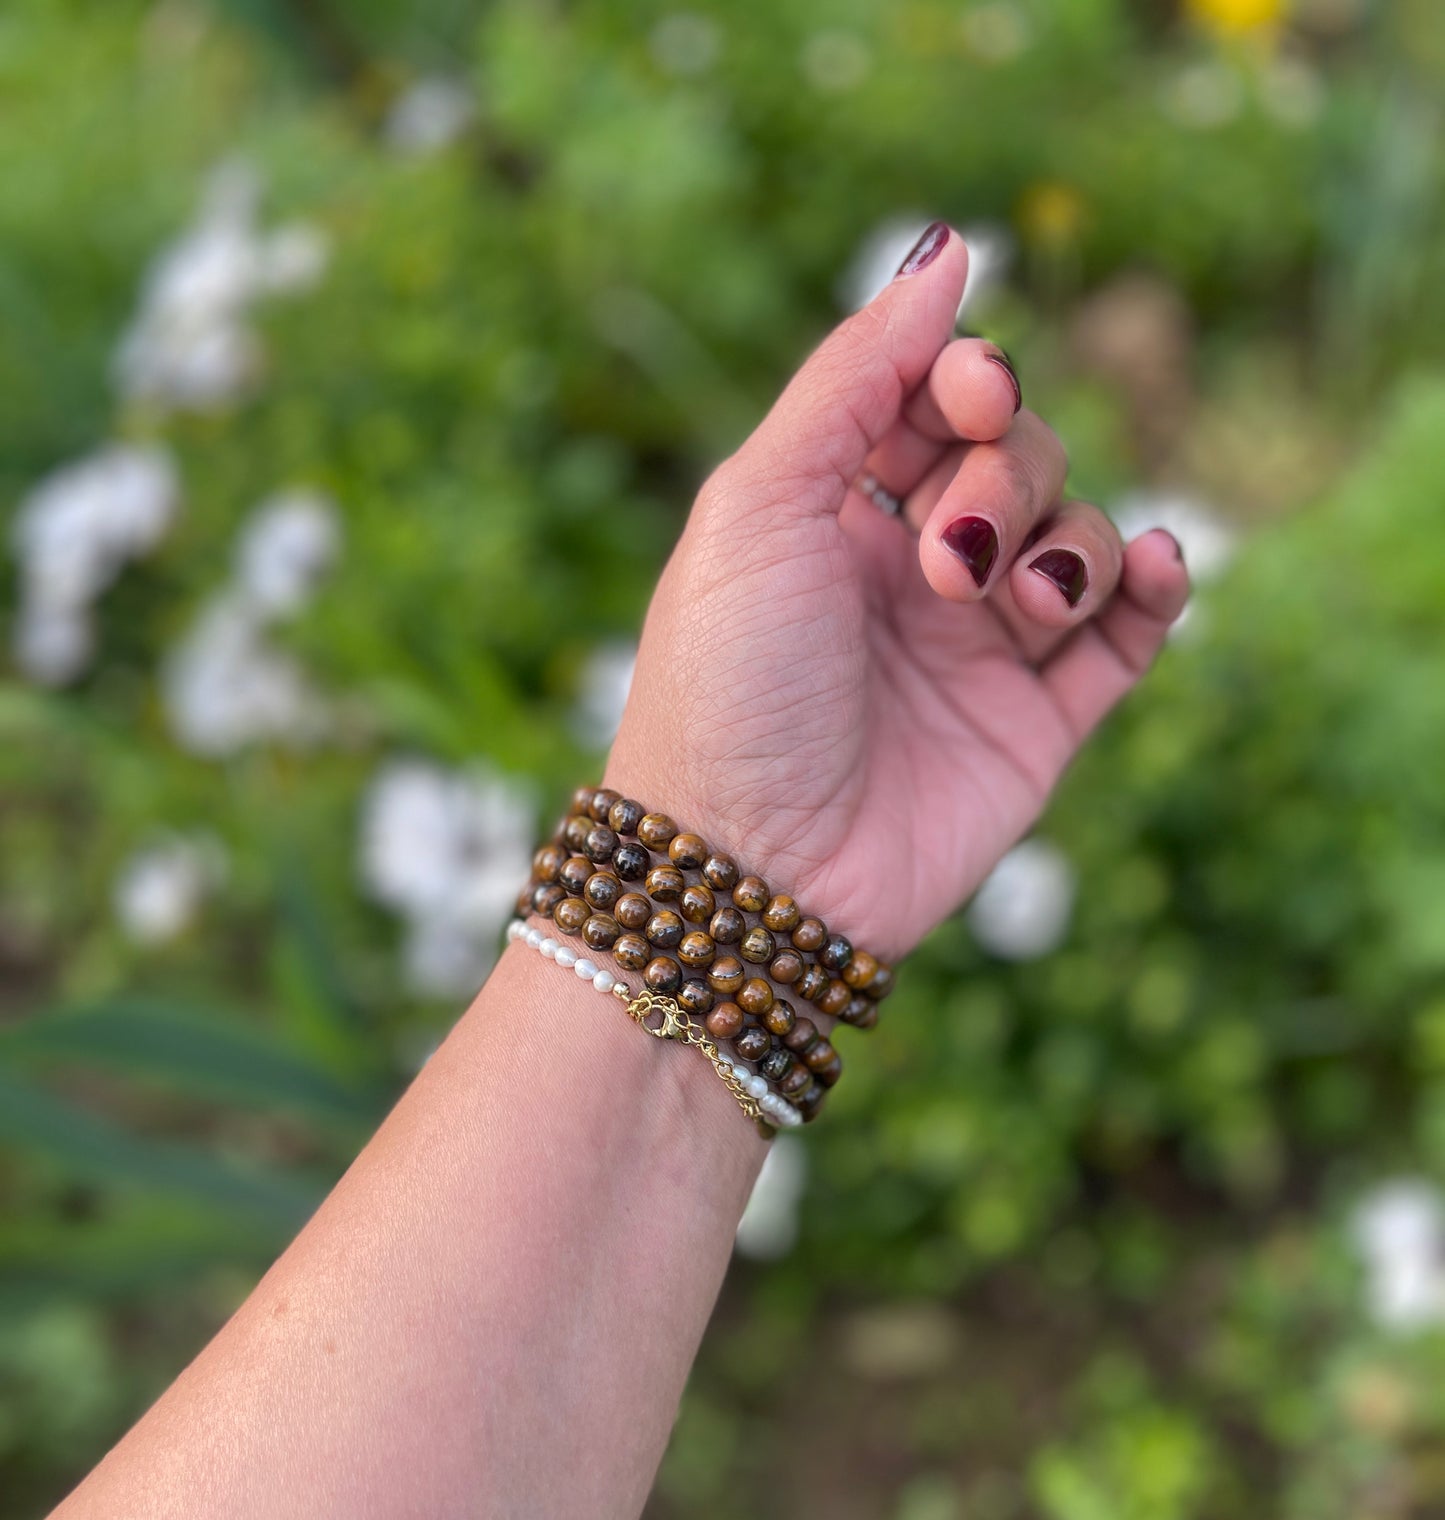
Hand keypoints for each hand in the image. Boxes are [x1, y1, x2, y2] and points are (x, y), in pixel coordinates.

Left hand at [607, 224, 1188, 959]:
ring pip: (1076, 535)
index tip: (964, 395)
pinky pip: (1127, 633)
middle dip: (1000, 478)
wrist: (750, 870)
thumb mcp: (758, 504)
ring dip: (1066, 540)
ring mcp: (979, 650)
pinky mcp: (1037, 725)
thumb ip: (853, 376)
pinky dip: (1150, 586)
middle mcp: (910, 571)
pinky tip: (1143, 570)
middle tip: (943, 560)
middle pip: (1016, 455)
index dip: (967, 377)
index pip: (934, 399)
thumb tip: (947, 253)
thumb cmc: (727, 685)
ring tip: (1013, 604)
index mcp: (831, 512)